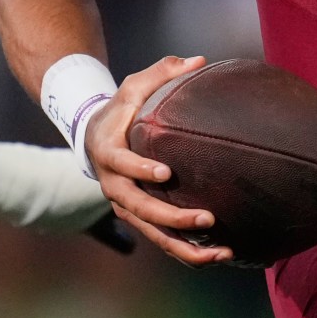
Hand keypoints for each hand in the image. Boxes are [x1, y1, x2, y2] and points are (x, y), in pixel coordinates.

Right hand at [83, 54, 231, 266]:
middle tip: (207, 218)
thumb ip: (163, 72)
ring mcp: (126, 206)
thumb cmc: (121, 109)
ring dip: (185, 246)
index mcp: (110, 153)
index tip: (166, 172)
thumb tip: (200, 60)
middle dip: (172, 217)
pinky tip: (218, 256)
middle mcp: (115, 186)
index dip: (141, 169)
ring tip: (221, 252)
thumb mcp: (134, 86)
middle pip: (140, 208)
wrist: (96, 138)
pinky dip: (187, 252)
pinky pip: (162, 241)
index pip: (122, 163)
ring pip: (152, 234)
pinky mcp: (140, 219)